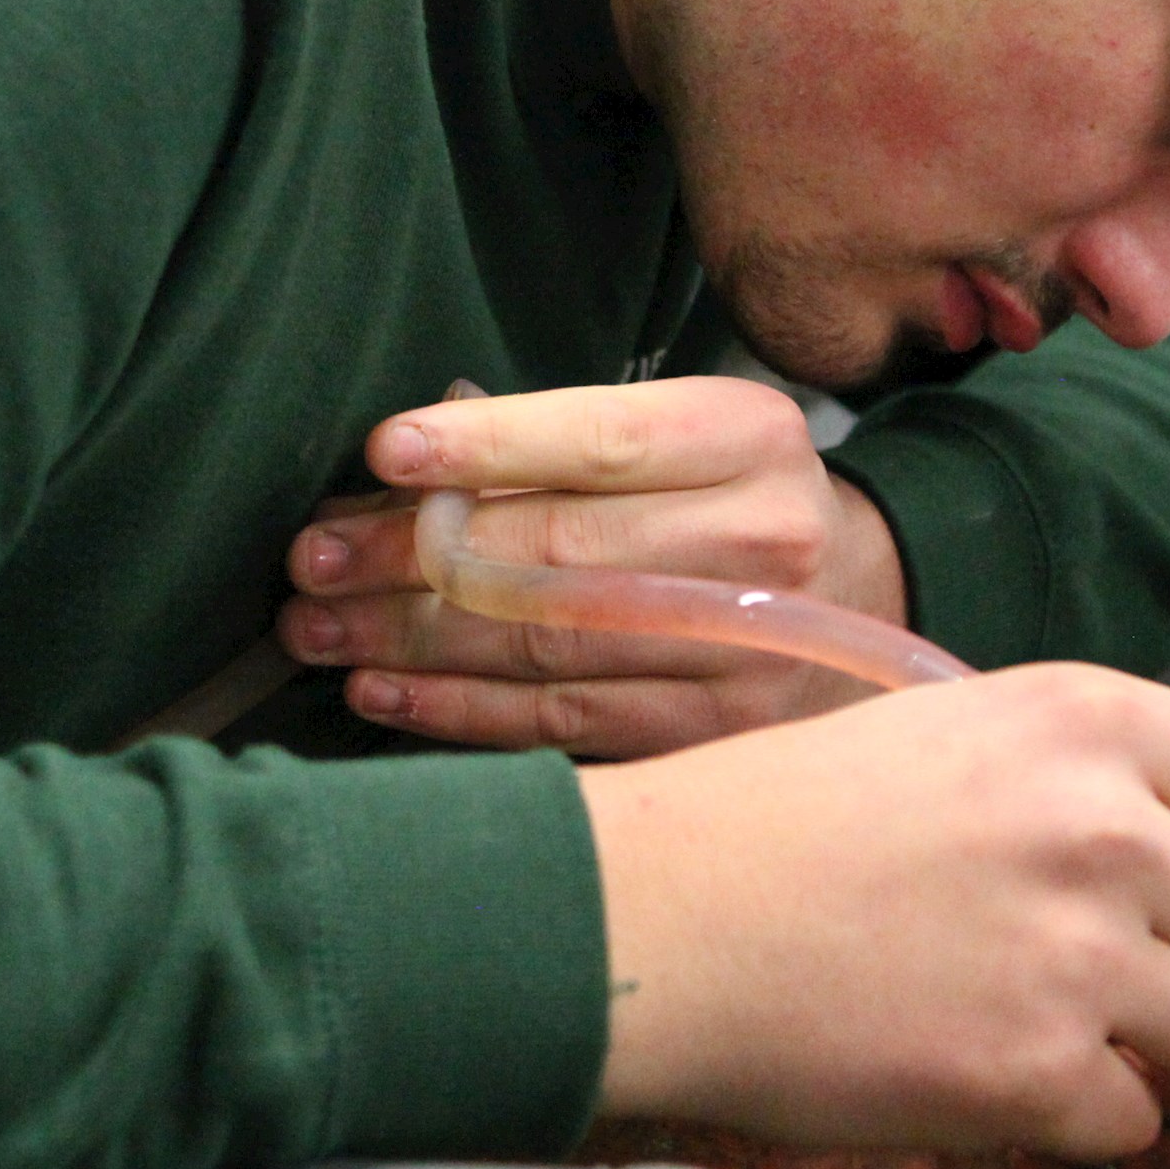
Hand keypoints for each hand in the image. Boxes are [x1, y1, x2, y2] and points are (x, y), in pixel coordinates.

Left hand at [279, 377, 912, 755]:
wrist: (858, 597)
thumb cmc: (728, 497)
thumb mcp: (683, 434)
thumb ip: (565, 446)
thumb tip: (395, 476)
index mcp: (747, 437)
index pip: (601, 439)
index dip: (487, 446)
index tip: (383, 450)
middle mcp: (757, 540)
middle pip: (558, 551)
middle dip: (414, 557)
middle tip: (312, 560)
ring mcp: (739, 649)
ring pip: (546, 646)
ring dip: (412, 641)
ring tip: (318, 630)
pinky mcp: (709, 734)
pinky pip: (560, 723)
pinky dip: (458, 711)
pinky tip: (382, 694)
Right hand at [580, 664, 1169, 1158]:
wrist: (655, 919)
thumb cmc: (771, 828)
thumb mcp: (953, 730)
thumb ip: (1088, 775)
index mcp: (1087, 721)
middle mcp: (1101, 827)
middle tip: (1157, 991)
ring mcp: (1074, 954)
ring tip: (1089, 1038)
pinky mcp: (1029, 1072)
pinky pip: (1139, 1121)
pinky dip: (1085, 1119)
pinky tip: (1006, 1076)